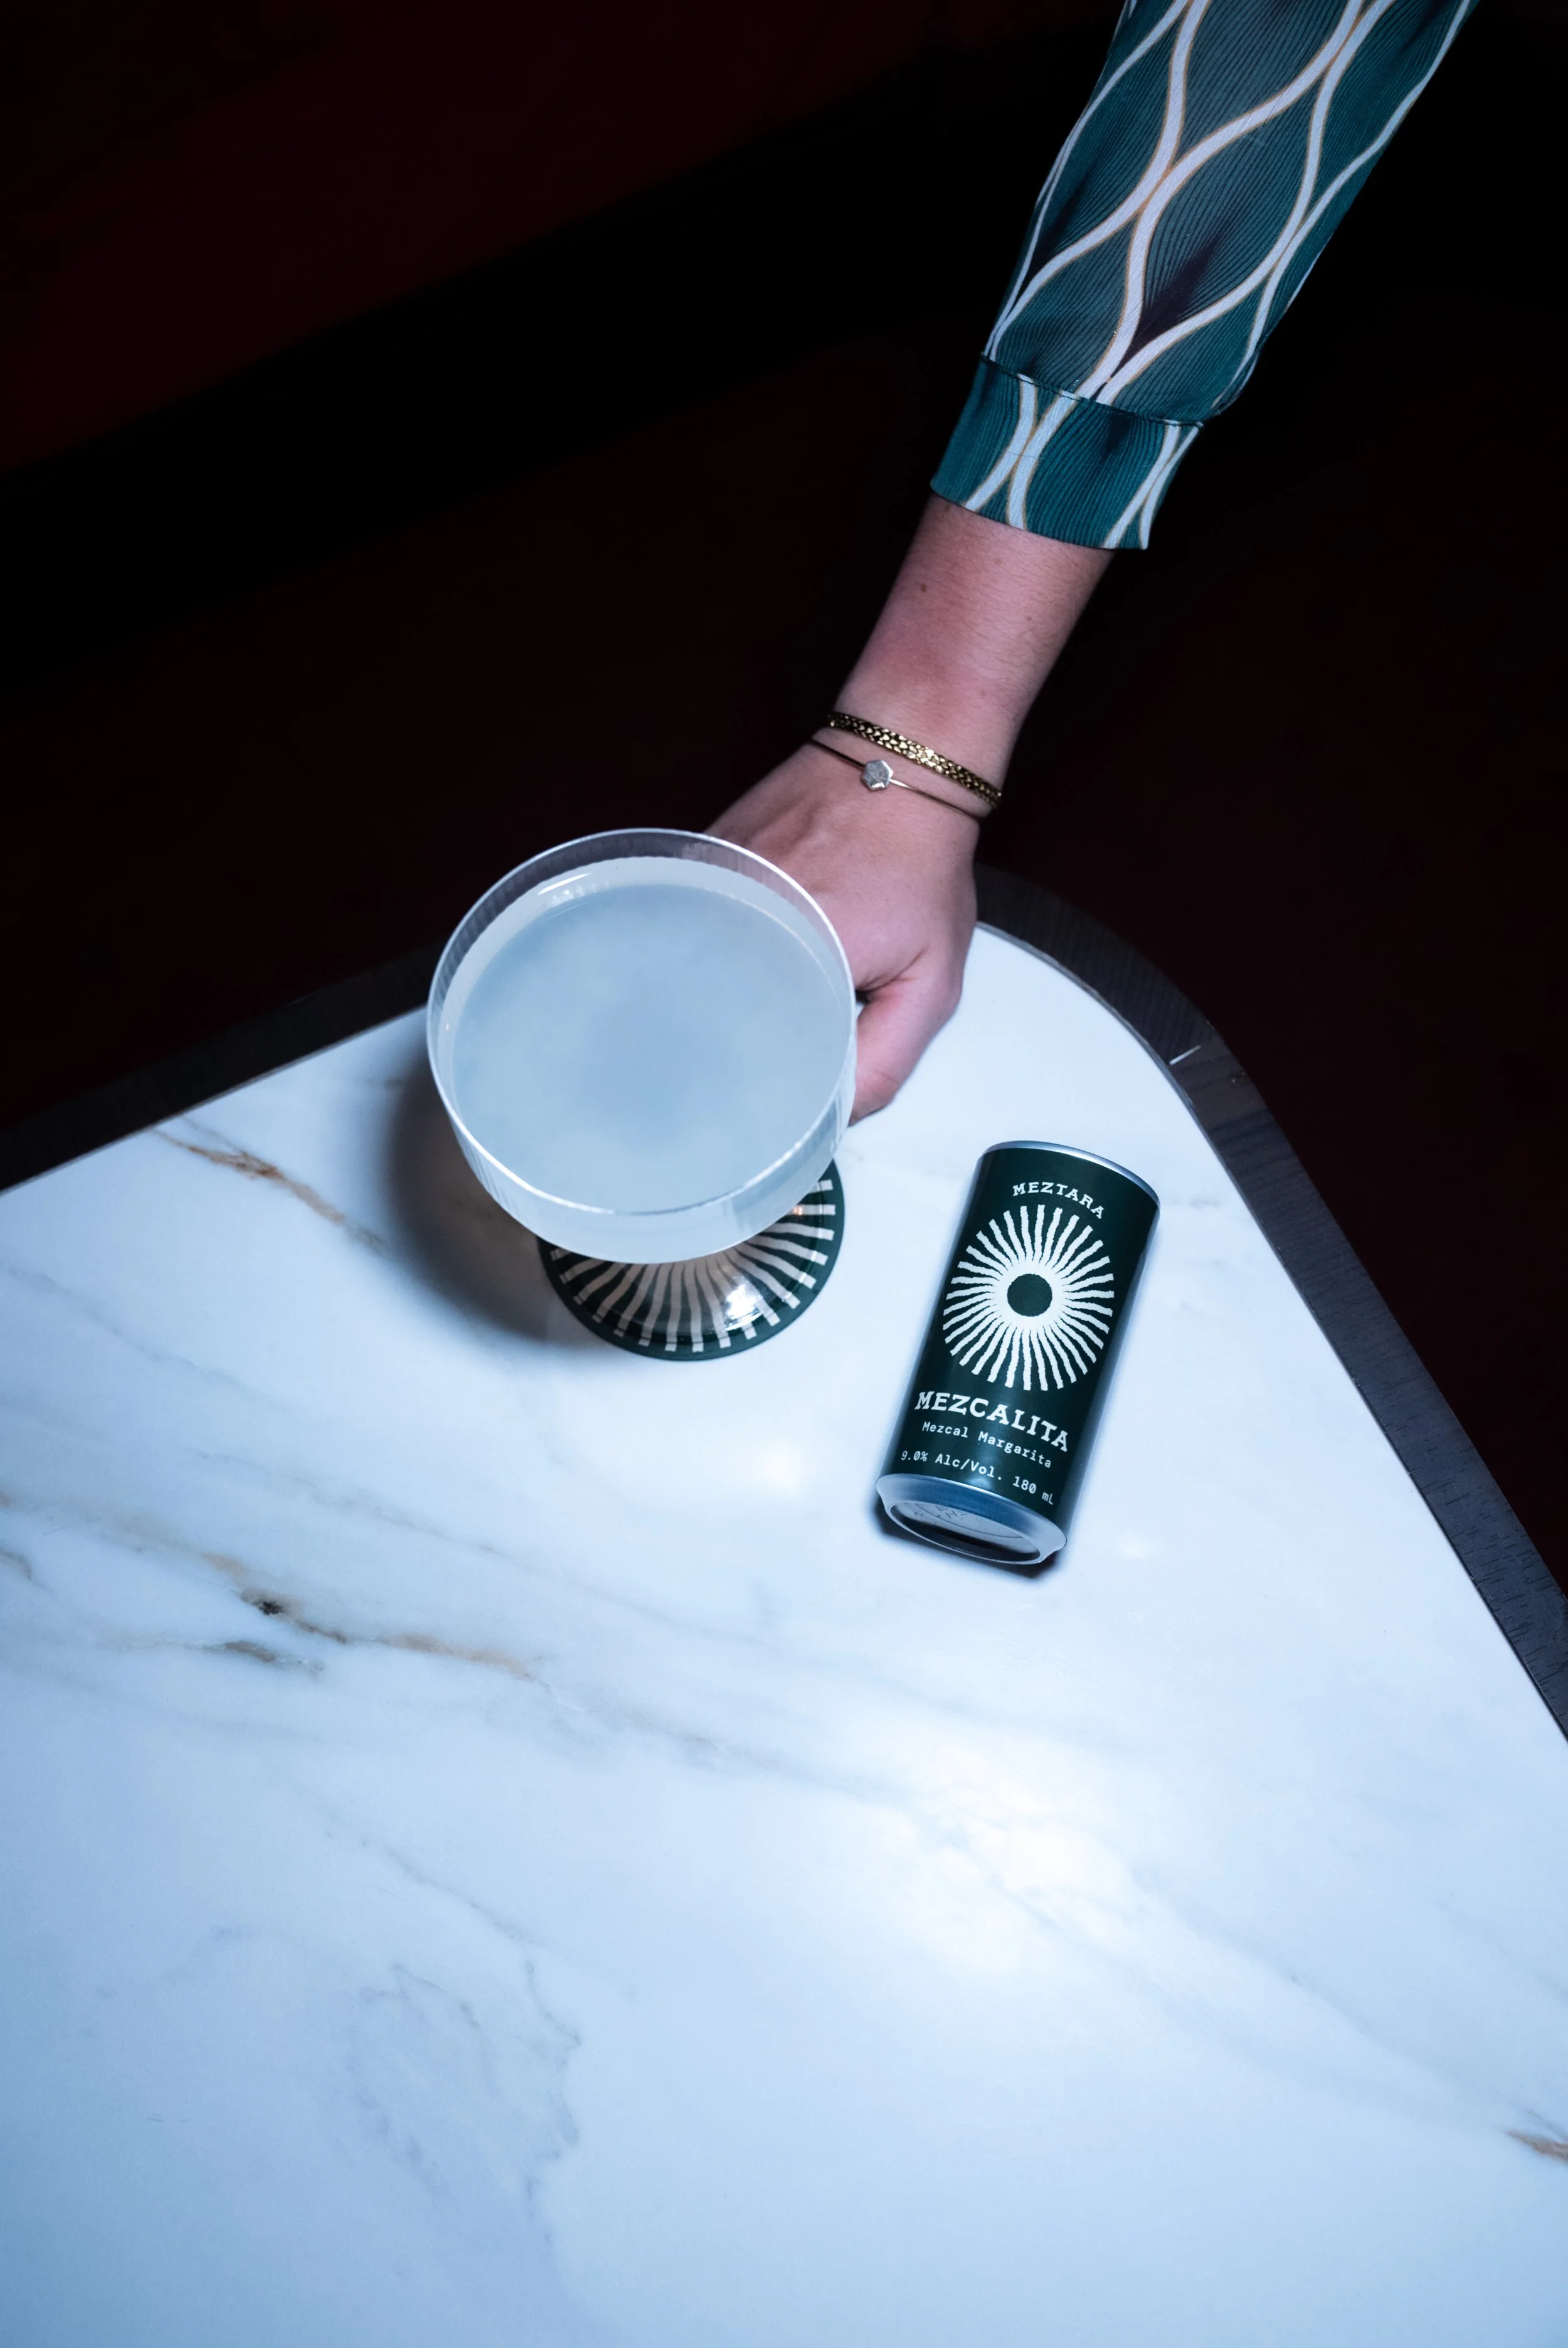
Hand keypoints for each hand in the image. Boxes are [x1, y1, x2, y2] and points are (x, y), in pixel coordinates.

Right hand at [710, 497, 1109, 1118]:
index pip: (730, 1058)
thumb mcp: (931, 980)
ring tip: (713, 1033)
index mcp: (788, 955)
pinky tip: (712, 976)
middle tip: (718, 1092)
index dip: (732, 1100)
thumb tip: (833, 1117)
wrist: (897, 761)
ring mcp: (707, 884)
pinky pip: (681, 931)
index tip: (739, 1124)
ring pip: (680, 976)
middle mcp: (733, 917)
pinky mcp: (695, 863)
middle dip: (706, 1060)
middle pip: (691, 1020)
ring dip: (697, 1008)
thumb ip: (885, 1059)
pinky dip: (694, 958)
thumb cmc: (919, 861)